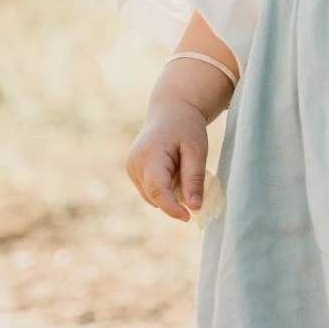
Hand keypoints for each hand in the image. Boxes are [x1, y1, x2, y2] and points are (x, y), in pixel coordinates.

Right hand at [125, 106, 208, 222]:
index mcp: (149, 156)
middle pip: (154, 196)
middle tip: (193, 181)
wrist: (171, 110)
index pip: (157, 191)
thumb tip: (194, 208)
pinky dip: (164, 188)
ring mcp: (131, 168)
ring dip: (169, 193)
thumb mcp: (197, 150)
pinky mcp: (133, 170)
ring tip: (182, 169)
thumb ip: (194, 179)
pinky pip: (150, 190)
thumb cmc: (187, 127)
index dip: (172, 208)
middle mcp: (134, 164)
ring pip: (152, 196)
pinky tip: (174, 170)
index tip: (189, 217)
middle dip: (174, 199)